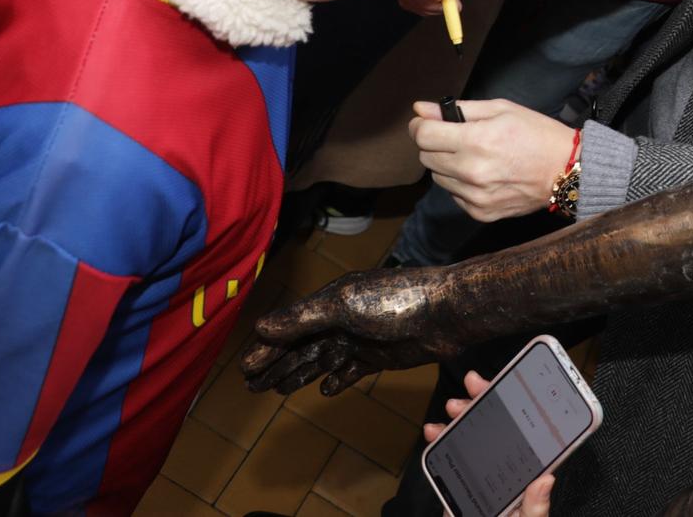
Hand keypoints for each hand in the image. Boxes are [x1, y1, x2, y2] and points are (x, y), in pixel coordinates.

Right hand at [243, 268, 459, 396]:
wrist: (447, 313)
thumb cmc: (397, 302)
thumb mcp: (344, 306)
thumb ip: (304, 318)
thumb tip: (261, 327)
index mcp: (331, 301)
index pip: (290, 327)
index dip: (268, 348)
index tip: (246, 368)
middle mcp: (343, 318)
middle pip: (303, 345)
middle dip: (278, 364)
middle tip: (253, 385)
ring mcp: (361, 337)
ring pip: (322, 359)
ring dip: (300, 374)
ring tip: (277, 391)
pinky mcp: (380, 355)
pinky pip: (351, 369)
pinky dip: (337, 379)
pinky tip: (325, 390)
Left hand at [411, 99, 574, 222]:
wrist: (566, 171)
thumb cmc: (536, 134)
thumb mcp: (501, 109)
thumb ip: (458, 109)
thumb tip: (420, 109)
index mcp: (477, 140)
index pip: (423, 135)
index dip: (420, 125)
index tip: (427, 122)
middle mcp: (472, 172)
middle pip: (426, 157)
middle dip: (435, 143)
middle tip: (457, 138)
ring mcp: (475, 196)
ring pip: (437, 177)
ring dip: (447, 165)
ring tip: (475, 156)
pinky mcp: (480, 213)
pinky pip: (453, 195)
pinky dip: (461, 184)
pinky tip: (483, 175)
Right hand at [423, 371, 554, 515]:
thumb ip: (534, 509)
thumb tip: (546, 480)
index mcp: (527, 477)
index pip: (527, 434)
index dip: (520, 406)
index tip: (510, 384)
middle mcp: (505, 471)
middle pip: (498, 428)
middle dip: (485, 402)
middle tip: (474, 384)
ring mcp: (481, 476)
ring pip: (473, 438)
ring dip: (461, 418)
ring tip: (453, 408)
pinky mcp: (460, 485)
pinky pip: (450, 458)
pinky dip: (441, 442)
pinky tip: (434, 433)